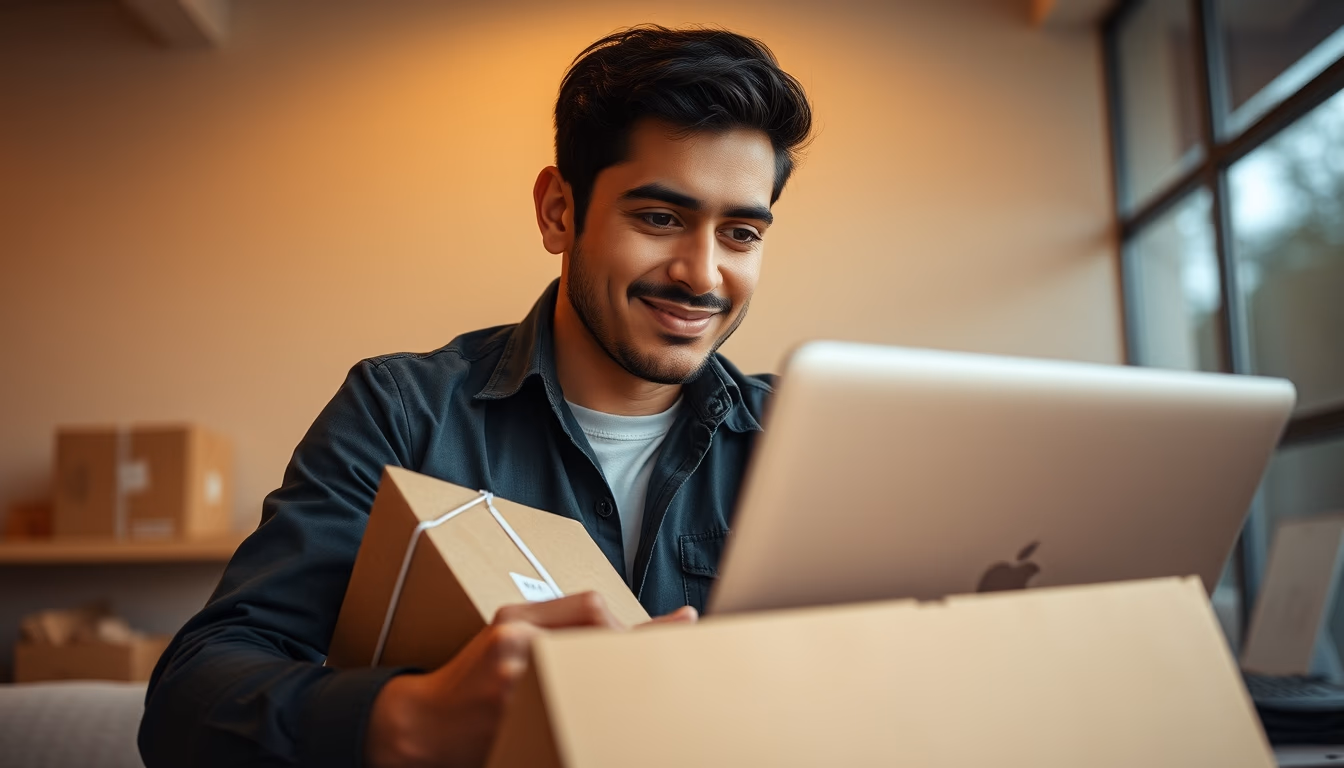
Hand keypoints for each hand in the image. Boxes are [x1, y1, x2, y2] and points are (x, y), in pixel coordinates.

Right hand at [365, 593, 694, 767]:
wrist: (420, 725)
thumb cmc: (470, 679)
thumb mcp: (504, 632)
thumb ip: (557, 622)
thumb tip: (619, 622)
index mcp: (515, 619)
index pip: (593, 609)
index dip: (642, 623)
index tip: (684, 624)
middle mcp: (514, 644)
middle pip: (600, 640)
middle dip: (642, 654)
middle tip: (680, 660)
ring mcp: (514, 683)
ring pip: (592, 678)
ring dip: (626, 686)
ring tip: (655, 696)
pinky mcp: (513, 719)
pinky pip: (570, 715)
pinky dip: (596, 719)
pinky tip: (613, 723)